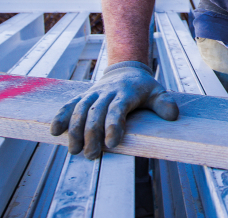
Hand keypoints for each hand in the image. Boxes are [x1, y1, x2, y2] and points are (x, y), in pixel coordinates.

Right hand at [50, 61, 177, 159]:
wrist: (125, 70)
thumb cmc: (143, 88)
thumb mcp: (157, 92)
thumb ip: (164, 103)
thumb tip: (173, 116)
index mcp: (126, 93)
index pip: (118, 109)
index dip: (113, 125)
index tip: (112, 144)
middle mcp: (107, 92)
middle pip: (96, 112)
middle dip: (92, 134)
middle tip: (92, 155)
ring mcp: (94, 94)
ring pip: (80, 109)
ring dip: (75, 130)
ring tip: (74, 150)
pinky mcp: (84, 97)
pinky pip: (70, 104)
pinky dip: (61, 116)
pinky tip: (55, 131)